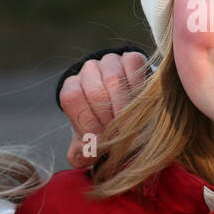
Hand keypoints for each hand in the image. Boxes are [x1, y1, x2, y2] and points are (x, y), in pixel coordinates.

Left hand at [60, 52, 148, 168]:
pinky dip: (138, 87)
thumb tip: (82, 156)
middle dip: (109, 119)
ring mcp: (109, 61)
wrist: (131, 107)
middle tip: (120, 137)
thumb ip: (82, 153)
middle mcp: (87, 70)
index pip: (72, 97)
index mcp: (72, 88)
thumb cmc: (106, 125)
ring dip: (123, 107)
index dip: (87, 121)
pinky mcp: (131, 57)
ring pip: (113, 79)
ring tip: (131, 125)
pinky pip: (132, 66)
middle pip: (94, 91)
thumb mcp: (92, 141)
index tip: (101, 141)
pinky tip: (142, 104)